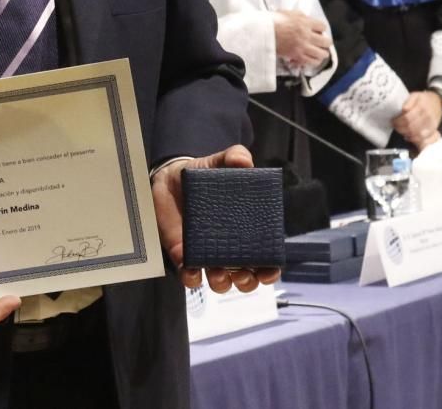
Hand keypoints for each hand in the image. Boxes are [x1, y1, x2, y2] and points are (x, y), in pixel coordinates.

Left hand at [151, 145, 281, 293]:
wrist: (171, 176)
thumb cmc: (204, 174)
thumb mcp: (220, 162)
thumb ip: (234, 157)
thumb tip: (244, 162)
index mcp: (246, 232)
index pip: (264, 259)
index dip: (270, 270)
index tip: (269, 270)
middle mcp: (229, 248)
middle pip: (244, 278)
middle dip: (246, 282)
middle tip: (242, 273)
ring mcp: (206, 253)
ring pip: (219, 282)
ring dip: (221, 283)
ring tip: (218, 273)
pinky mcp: (183, 254)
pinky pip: (189, 274)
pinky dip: (191, 277)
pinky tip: (192, 270)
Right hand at [271, 10, 332, 69]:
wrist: (263, 32)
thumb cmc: (273, 21)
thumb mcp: (288, 13)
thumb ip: (300, 15)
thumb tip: (306, 18)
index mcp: (305, 23)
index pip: (323, 27)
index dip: (321, 29)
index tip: (317, 31)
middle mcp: (307, 35)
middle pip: (326, 41)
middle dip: (325, 42)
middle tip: (320, 42)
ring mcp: (303, 47)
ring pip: (322, 54)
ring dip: (321, 53)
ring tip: (318, 52)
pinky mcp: (297, 56)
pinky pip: (312, 62)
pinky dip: (313, 61)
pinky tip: (312, 58)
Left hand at [393, 91, 441, 150]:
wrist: (438, 102)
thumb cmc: (424, 99)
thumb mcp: (415, 95)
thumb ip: (408, 102)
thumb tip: (403, 110)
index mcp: (421, 108)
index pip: (407, 118)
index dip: (398, 121)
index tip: (393, 121)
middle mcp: (427, 117)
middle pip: (411, 127)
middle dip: (400, 128)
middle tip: (395, 126)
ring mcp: (431, 125)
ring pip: (416, 134)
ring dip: (406, 134)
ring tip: (400, 130)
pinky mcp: (433, 130)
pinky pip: (423, 138)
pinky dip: (414, 139)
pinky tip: (408, 136)